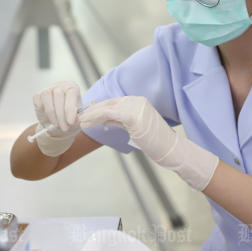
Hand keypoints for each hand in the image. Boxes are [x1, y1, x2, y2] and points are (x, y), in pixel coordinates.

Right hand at [32, 81, 81, 156]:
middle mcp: (60, 86)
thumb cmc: (70, 118)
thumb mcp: (77, 119)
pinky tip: (49, 119)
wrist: (60, 122)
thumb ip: (78, 118)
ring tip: (56, 125)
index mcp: (72, 87)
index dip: (70, 108)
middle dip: (61, 114)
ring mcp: (48, 89)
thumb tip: (76, 119)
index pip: (71, 92)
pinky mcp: (38, 95)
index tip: (70, 121)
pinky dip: (43, 111)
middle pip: (58, 94)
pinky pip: (38, 100)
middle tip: (64, 128)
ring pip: (47, 96)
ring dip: (51, 113)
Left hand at [79, 96, 218, 190]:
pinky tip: (87, 123)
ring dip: (91, 114)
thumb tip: (104, 119)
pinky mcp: (132, 115)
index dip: (99, 108)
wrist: (171, 149)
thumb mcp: (136, 129)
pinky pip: (108, 114)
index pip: (114, 102)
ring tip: (80, 121)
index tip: (88, 114)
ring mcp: (135, 107)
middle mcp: (137, 101)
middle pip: (109, 103)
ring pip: (106, 107)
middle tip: (80, 117)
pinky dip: (95, 117)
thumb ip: (121, 121)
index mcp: (139, 102)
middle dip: (93, 110)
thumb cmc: (156, 143)